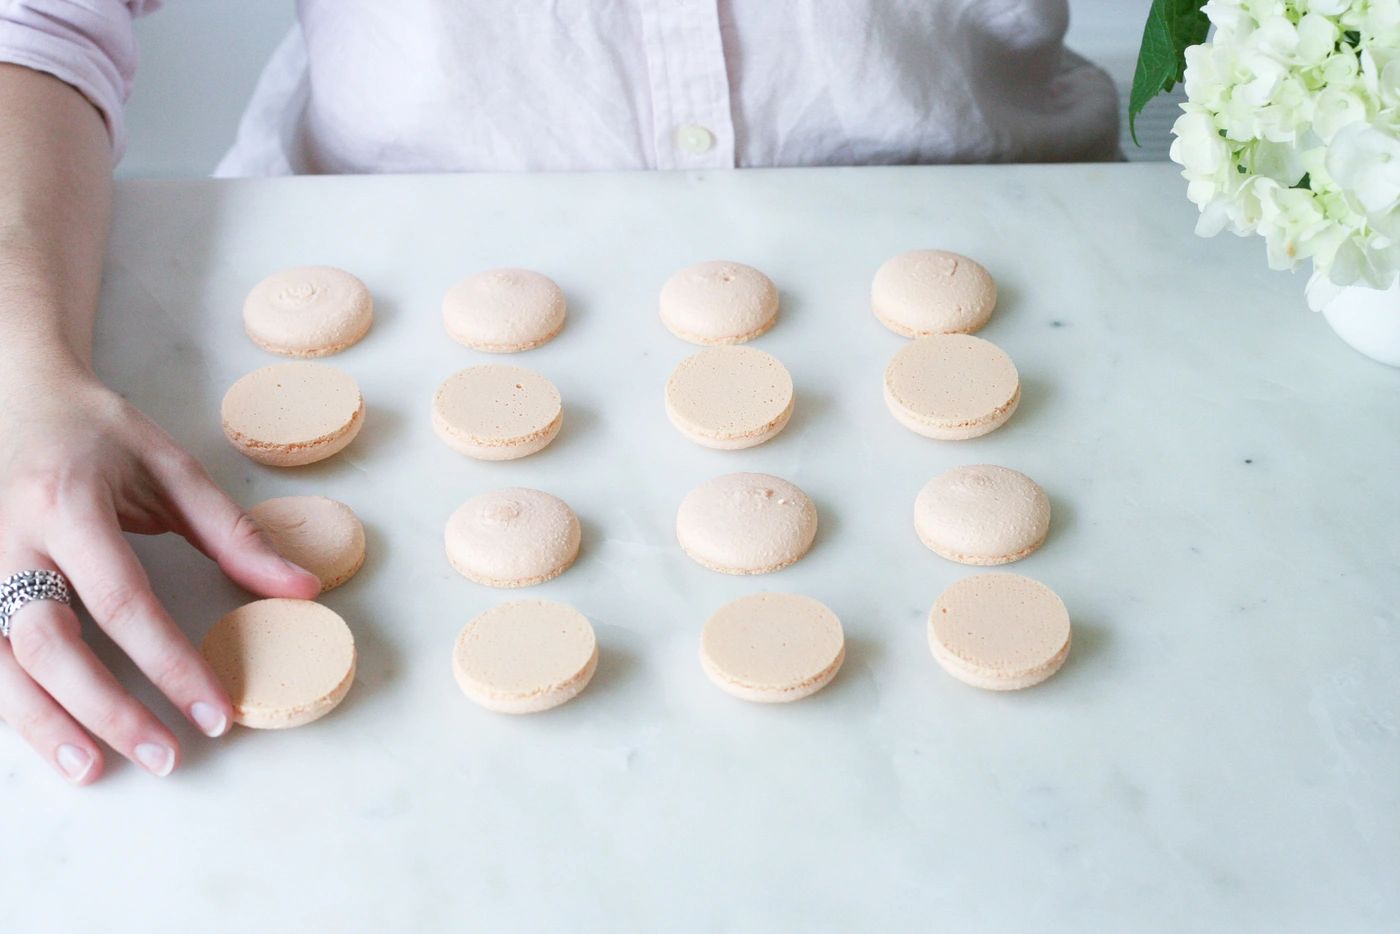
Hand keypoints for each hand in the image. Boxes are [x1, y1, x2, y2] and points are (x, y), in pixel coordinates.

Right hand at [0, 365, 320, 782]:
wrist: (16, 392)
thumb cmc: (100, 433)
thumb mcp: (173, 468)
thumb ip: (233, 533)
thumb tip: (302, 588)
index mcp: (70, 504)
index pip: (123, 600)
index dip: (170, 662)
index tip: (214, 711)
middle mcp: (9, 538)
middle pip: (50, 643)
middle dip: (107, 709)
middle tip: (166, 756)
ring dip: (44, 725)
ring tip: (94, 771)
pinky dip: (11, 702)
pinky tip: (48, 737)